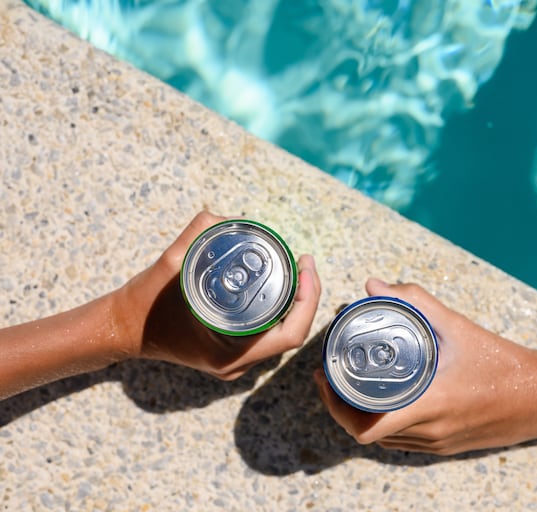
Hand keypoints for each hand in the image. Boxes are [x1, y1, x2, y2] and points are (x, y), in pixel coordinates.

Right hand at [114, 211, 321, 379]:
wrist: (120, 329)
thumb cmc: (143, 305)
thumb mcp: (168, 264)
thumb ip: (198, 235)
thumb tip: (227, 217)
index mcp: (229, 353)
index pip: (290, 334)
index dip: (308, 299)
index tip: (306, 266)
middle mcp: (237, 363)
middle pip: (291, 332)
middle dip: (307, 296)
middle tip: (304, 261)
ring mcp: (235, 361)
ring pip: (281, 333)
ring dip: (295, 302)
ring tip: (297, 269)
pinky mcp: (231, 352)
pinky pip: (267, 333)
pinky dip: (278, 309)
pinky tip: (279, 284)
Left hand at [314, 279, 536, 454]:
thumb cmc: (503, 362)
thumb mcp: (458, 328)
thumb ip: (416, 302)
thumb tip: (374, 285)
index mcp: (429, 407)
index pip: (365, 427)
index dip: (335, 407)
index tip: (324, 378)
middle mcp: (429, 433)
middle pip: (367, 433)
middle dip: (341, 407)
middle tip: (332, 377)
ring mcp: (438, 444)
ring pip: (384, 440)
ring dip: (362, 416)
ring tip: (352, 384)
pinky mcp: (446, 447)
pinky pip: (404, 442)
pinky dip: (386, 423)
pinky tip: (385, 398)